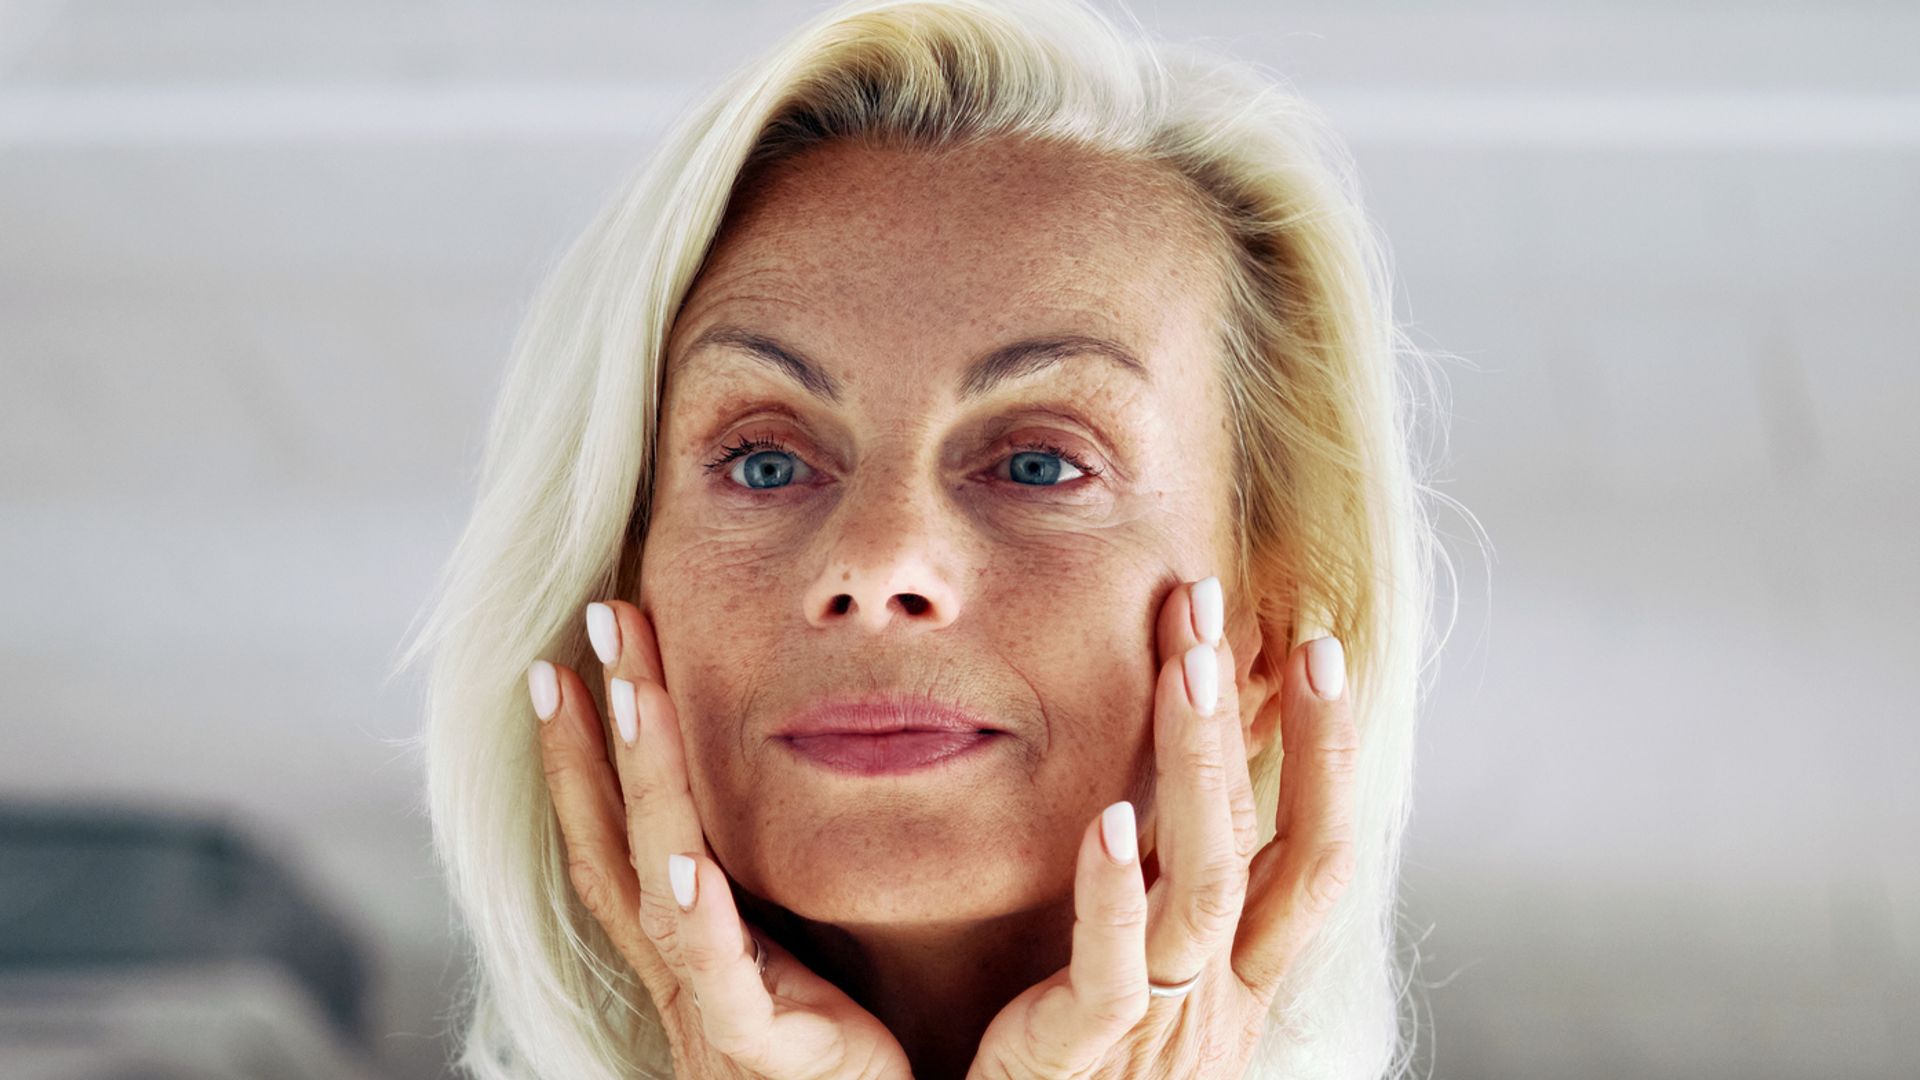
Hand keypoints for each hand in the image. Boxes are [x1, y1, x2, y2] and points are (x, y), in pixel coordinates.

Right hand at [530, 598, 913, 1079]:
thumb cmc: (849, 1061)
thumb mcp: (802, 951)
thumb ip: (776, 885)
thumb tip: (779, 787)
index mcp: (696, 940)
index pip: (625, 825)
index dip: (590, 743)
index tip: (575, 654)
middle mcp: (684, 970)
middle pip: (620, 829)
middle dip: (596, 725)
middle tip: (592, 621)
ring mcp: (714, 1008)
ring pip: (655, 878)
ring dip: (636, 777)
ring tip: (618, 686)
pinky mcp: (764, 1050)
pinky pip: (717, 975)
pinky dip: (695, 917)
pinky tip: (680, 859)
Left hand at [964, 576, 1359, 1078]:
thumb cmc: (1076, 1062)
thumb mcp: (1144, 963)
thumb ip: (1165, 880)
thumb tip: (1190, 768)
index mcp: (1239, 975)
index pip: (1313, 851)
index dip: (1328, 754)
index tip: (1317, 649)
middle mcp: (1217, 997)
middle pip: (1277, 853)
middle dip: (1279, 730)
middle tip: (1255, 618)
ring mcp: (1157, 1026)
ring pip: (1204, 890)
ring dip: (1201, 769)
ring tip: (1186, 665)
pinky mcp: (1081, 1053)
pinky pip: (1112, 971)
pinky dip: (1112, 892)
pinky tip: (1106, 814)